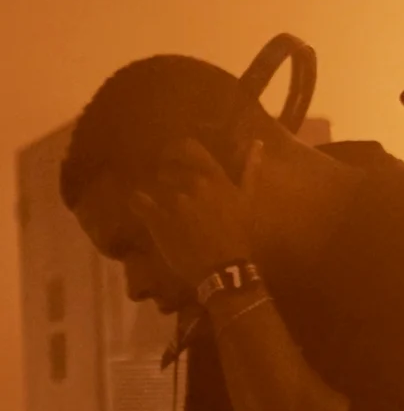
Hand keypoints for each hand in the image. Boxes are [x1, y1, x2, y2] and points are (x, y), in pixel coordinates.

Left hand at [129, 138, 262, 287]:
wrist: (225, 268)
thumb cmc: (240, 234)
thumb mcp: (248, 199)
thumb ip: (250, 169)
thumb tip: (257, 142)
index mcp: (215, 178)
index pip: (189, 148)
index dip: (178, 151)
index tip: (176, 159)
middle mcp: (194, 185)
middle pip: (169, 168)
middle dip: (168, 177)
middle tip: (173, 190)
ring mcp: (175, 202)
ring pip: (156, 185)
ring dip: (159, 193)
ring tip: (166, 208)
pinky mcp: (158, 220)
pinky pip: (139, 202)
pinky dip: (138, 202)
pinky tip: (143, 207)